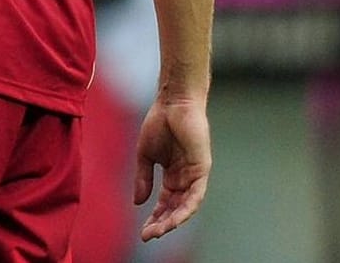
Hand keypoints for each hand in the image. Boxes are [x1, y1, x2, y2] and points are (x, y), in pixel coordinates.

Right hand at [134, 95, 210, 240]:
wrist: (172, 103)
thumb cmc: (159, 123)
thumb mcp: (145, 156)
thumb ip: (143, 178)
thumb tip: (138, 202)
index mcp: (172, 176)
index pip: (165, 204)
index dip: (154, 218)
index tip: (143, 232)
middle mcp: (185, 179)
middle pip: (175, 208)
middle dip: (162, 223)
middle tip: (148, 235)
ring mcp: (194, 175)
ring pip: (186, 206)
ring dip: (173, 220)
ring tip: (159, 231)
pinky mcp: (202, 169)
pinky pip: (196, 195)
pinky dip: (186, 208)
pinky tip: (175, 218)